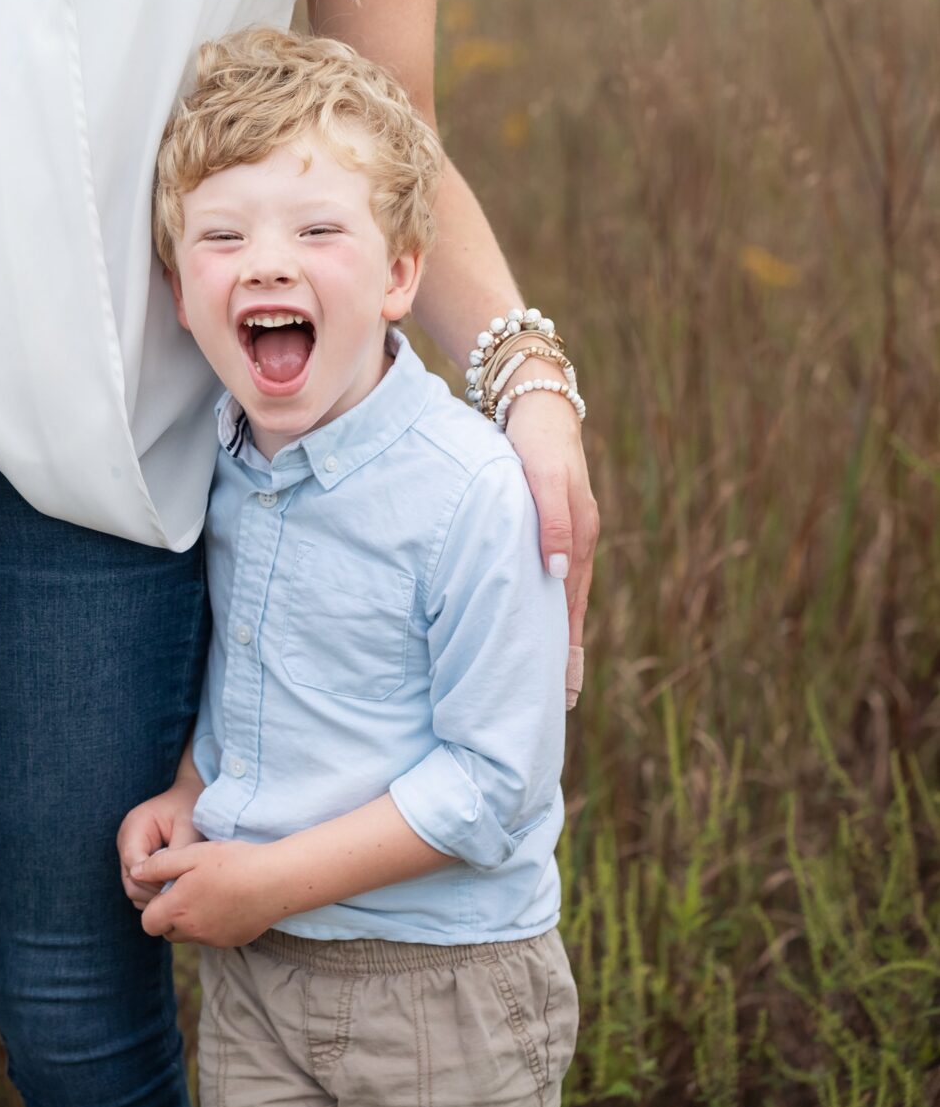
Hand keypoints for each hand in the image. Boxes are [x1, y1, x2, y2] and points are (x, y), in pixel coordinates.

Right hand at [117, 784, 203, 910]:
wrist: (189, 798)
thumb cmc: (190, 808)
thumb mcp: (188, 827)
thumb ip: (178, 854)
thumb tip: (171, 883)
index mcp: (134, 826)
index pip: (133, 861)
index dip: (153, 878)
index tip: (177, 881)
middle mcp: (126, 842)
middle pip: (131, 880)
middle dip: (155, 890)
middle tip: (182, 892)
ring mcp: (129, 855)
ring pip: (134, 889)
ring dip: (155, 895)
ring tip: (180, 890)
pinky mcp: (137, 866)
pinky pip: (140, 890)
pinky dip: (155, 895)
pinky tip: (175, 889)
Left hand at [134, 837, 286, 948]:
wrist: (274, 881)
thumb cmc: (232, 862)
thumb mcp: (191, 854)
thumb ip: (159, 865)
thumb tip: (135, 873)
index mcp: (178, 909)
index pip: (148, 923)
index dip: (151, 906)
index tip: (165, 887)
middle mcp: (193, 931)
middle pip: (167, 932)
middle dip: (168, 914)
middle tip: (183, 888)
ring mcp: (214, 939)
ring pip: (190, 935)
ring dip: (190, 919)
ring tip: (206, 891)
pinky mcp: (232, 941)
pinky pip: (212, 936)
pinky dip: (211, 923)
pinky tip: (226, 900)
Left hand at [501, 385, 598, 707]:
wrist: (531, 397)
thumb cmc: (536, 438)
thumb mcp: (545, 476)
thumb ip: (553, 520)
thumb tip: (558, 573)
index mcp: (580, 538)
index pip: (570, 609)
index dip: (565, 653)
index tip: (561, 698)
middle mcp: (574, 541)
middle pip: (567, 610)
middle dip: (561, 657)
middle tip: (554, 709)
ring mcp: (560, 532)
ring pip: (556, 595)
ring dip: (550, 634)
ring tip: (543, 678)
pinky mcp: (540, 522)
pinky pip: (543, 574)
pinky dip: (540, 603)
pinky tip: (527, 618)